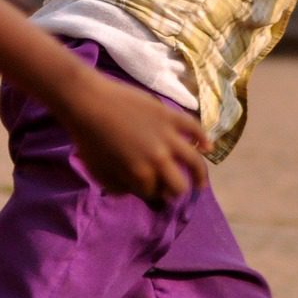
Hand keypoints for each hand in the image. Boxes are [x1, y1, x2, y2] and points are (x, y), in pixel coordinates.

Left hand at [59, 70, 210, 200]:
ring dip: (200, 176)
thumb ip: (120, 188)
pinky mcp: (170, 115)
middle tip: (172, 189)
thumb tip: (136, 192)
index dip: (152, 195)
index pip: (154, 194)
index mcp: (140, 175)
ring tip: (200, 184)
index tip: (150, 192)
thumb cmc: (89, 139)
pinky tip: (208, 148)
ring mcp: (168, 137)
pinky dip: (203, 138)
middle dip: (174, 191)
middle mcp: (159, 159)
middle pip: (178, 185)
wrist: (88, 101)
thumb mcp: (99, 173)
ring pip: (194, 162)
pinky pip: (194, 128)